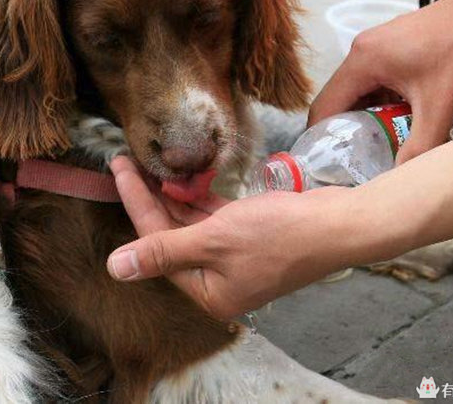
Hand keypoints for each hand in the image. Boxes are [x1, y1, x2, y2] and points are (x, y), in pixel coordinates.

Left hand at [107, 156, 355, 319]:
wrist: (338, 224)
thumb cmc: (279, 235)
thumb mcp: (215, 241)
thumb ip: (164, 250)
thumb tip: (114, 269)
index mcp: (207, 291)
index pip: (156, 243)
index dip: (135, 203)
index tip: (119, 168)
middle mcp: (217, 277)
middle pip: (172, 233)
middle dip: (151, 197)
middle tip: (129, 161)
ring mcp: (235, 256)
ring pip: (192, 224)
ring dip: (173, 196)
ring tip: (151, 165)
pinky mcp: (249, 235)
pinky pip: (214, 217)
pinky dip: (200, 199)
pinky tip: (184, 180)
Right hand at [309, 0, 452, 163]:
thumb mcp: (441, 105)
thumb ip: (420, 146)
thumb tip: (400, 176)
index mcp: (362, 61)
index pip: (325, 106)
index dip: (321, 136)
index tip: (326, 160)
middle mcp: (361, 51)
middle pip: (339, 99)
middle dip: (347, 129)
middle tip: (357, 156)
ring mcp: (375, 46)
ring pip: (358, 90)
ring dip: (366, 116)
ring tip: (379, 141)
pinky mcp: (389, 46)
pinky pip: (374, 79)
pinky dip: (381, 101)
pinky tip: (398, 116)